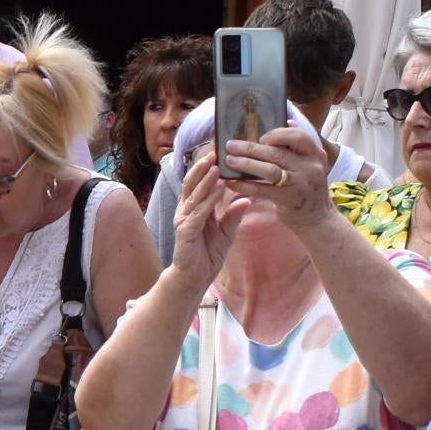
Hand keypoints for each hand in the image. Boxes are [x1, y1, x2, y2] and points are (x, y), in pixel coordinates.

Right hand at [165, 150, 246, 291]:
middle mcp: (185, 210)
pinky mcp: (185, 232)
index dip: (205, 167)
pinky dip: (207, 201)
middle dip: (202, 167)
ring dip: (205, 181)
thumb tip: (247, 198)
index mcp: (194, 208)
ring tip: (216, 167)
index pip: (198, 182)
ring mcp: (184, 221)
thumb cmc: (208, 253)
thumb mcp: (227, 231)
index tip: (218, 153)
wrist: (195, 277)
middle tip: (215, 152)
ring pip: (194, 196)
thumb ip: (234, 214)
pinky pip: (198, 213)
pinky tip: (217, 191)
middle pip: (192, 184)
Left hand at [223, 123, 335, 224]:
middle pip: (277, 153)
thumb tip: (286, 120)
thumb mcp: (310, 163)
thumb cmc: (306, 186)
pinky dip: (245, 185)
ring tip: (229, 160)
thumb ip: (298, 146)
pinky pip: (262, 189)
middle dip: (250, 148)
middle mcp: (310, 167)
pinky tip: (231, 182)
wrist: (316, 217)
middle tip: (230, 145)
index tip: (260, 136)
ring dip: (246, 164)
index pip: (299, 136)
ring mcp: (299, 184)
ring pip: (269, 170)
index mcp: (315, 154)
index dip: (278, 134)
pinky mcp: (288, 199)